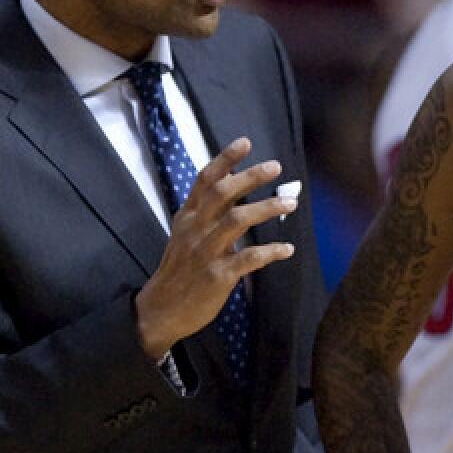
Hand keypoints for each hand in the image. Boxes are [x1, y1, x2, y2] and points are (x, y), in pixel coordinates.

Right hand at [134, 137, 297, 358]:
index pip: (205, 179)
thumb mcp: (187, 234)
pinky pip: (248, 258)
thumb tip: (235, 185)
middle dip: (250, 177)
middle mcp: (195, 229)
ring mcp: (206, 252)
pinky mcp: (217, 276)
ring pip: (236, 221)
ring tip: (291, 202)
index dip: (225, 159)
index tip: (245, 142)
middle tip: (276, 166)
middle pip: (222, 193)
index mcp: (188, 216)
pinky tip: (287, 249)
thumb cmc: (180, 269)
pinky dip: (270, 252)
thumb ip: (209, 211)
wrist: (161, 310)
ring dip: (266, 208)